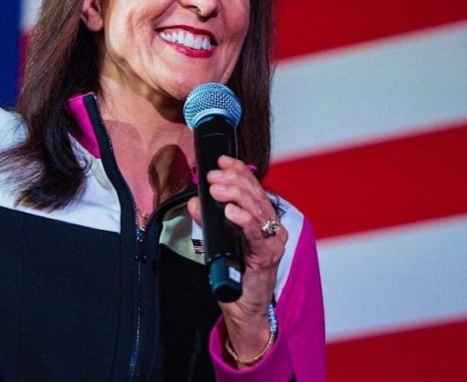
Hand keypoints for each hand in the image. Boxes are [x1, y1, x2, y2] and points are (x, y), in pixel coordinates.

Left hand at [186, 155, 285, 363]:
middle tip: (212, 177)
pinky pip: (257, 234)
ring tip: (216, 188)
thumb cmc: (234, 271)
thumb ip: (208, 219)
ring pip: (257, 209)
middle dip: (233, 180)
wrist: (242, 306)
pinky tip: (230, 212)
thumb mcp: (217, 239)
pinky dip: (244, 220)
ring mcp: (272, 241)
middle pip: (255, 194)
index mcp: (262, 218)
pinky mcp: (267, 256)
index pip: (253, 186)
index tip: (221, 160)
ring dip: (236, 195)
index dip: (238, 170)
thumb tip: (194, 202)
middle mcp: (271, 226)